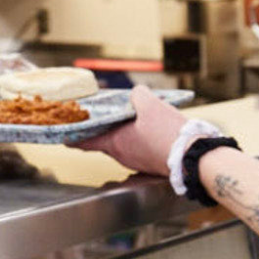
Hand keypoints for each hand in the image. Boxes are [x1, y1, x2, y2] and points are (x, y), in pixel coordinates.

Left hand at [75, 86, 190, 175]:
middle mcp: (123, 155)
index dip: (74, 138)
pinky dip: (139, 139)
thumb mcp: (150, 105)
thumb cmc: (168, 134)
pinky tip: (150, 130)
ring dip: (124, 134)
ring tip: (132, 119)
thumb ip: (138, 95)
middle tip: (102, 118)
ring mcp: (137, 162)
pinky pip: (139, 149)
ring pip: (124, 145)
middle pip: (106, 141)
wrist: (193, 156)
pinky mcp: (151, 164)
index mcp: (116, 143)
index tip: (66, 137)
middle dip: (103, 130)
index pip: (86, 142)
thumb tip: (136, 94)